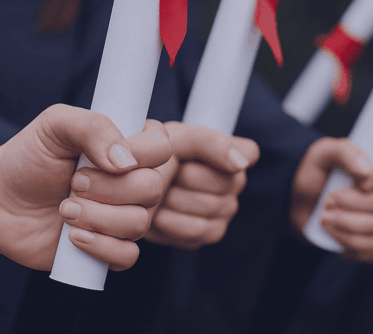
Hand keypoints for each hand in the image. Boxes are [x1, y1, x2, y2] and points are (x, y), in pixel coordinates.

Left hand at [0, 104, 170, 270]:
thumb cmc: (29, 158)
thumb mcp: (56, 123)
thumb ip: (94, 126)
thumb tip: (126, 160)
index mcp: (129, 146)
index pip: (163, 148)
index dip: (139, 154)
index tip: (99, 157)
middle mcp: (133, 181)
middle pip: (153, 188)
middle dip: (108, 188)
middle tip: (73, 183)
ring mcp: (123, 216)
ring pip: (139, 223)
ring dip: (96, 217)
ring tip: (65, 209)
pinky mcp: (109, 248)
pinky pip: (128, 256)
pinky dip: (101, 248)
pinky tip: (72, 237)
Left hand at [143, 122, 259, 248]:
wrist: (128, 187)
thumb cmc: (153, 156)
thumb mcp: (175, 138)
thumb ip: (209, 143)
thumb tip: (242, 164)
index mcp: (234, 153)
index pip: (244, 155)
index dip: (213, 156)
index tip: (186, 156)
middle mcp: (235, 182)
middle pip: (222, 185)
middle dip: (183, 179)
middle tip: (166, 175)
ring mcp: (225, 210)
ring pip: (209, 209)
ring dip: (174, 201)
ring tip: (160, 194)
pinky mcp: (209, 233)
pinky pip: (197, 231)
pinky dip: (172, 222)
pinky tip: (160, 212)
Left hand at [289, 139, 372, 261]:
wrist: (297, 204)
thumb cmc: (314, 173)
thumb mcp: (322, 154)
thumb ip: (344, 152)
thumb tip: (366, 171)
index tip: (362, 183)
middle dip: (355, 202)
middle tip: (328, 199)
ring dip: (346, 221)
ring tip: (323, 216)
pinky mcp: (370, 239)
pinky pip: (369, 245)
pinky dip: (345, 238)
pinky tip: (330, 229)